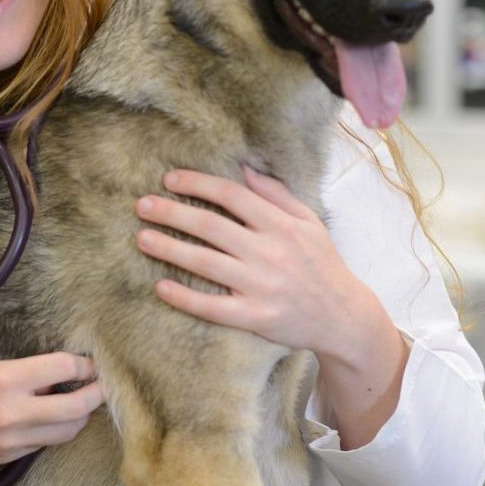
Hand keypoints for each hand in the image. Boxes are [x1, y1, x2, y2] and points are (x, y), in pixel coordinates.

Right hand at [0, 353, 103, 469]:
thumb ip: (22, 373)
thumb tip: (58, 375)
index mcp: (2, 379)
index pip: (63, 368)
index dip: (83, 364)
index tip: (90, 361)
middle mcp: (11, 412)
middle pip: (77, 408)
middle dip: (96, 394)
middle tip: (102, 383)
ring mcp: (9, 441)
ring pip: (66, 432)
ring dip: (79, 416)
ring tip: (79, 400)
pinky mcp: (5, 459)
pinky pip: (43, 445)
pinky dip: (54, 430)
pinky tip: (49, 417)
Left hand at [134, 165, 374, 358]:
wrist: (342, 316)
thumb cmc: (321, 264)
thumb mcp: (308, 222)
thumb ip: (276, 194)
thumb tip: (244, 168)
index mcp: (281, 225)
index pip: (232, 196)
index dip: (198, 184)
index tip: (170, 179)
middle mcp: (269, 252)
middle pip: (211, 226)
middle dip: (172, 213)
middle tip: (142, 206)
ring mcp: (261, 286)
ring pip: (205, 263)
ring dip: (169, 249)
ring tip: (142, 238)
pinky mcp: (255, 317)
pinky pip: (213, 307)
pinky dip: (185, 297)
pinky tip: (161, 286)